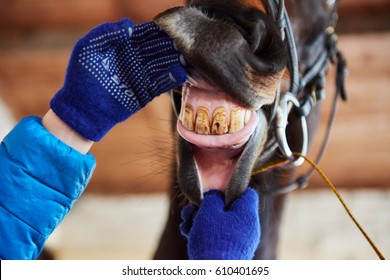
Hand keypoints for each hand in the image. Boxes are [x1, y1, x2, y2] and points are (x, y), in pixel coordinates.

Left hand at [50, 19, 186, 140]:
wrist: (82, 109)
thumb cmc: (80, 76)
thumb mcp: (88, 48)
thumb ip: (107, 32)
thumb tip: (130, 25)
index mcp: (123, 46)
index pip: (144, 34)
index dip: (156, 30)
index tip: (169, 25)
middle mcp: (135, 59)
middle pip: (158, 48)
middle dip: (170, 43)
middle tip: (183, 39)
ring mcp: (142, 77)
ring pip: (163, 65)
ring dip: (175, 59)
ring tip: (186, 54)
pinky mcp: (145, 93)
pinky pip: (161, 84)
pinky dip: (171, 78)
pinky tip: (179, 71)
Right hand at [180, 188, 260, 259]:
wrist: (215, 273)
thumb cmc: (213, 240)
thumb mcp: (209, 211)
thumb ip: (213, 198)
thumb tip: (215, 197)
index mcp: (247, 214)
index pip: (247, 193)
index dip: (230, 190)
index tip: (214, 193)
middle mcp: (249, 228)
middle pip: (229, 209)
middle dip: (207, 208)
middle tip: (191, 210)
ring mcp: (241, 242)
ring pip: (221, 224)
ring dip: (201, 221)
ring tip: (185, 224)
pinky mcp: (232, 253)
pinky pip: (220, 237)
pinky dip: (205, 234)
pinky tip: (188, 234)